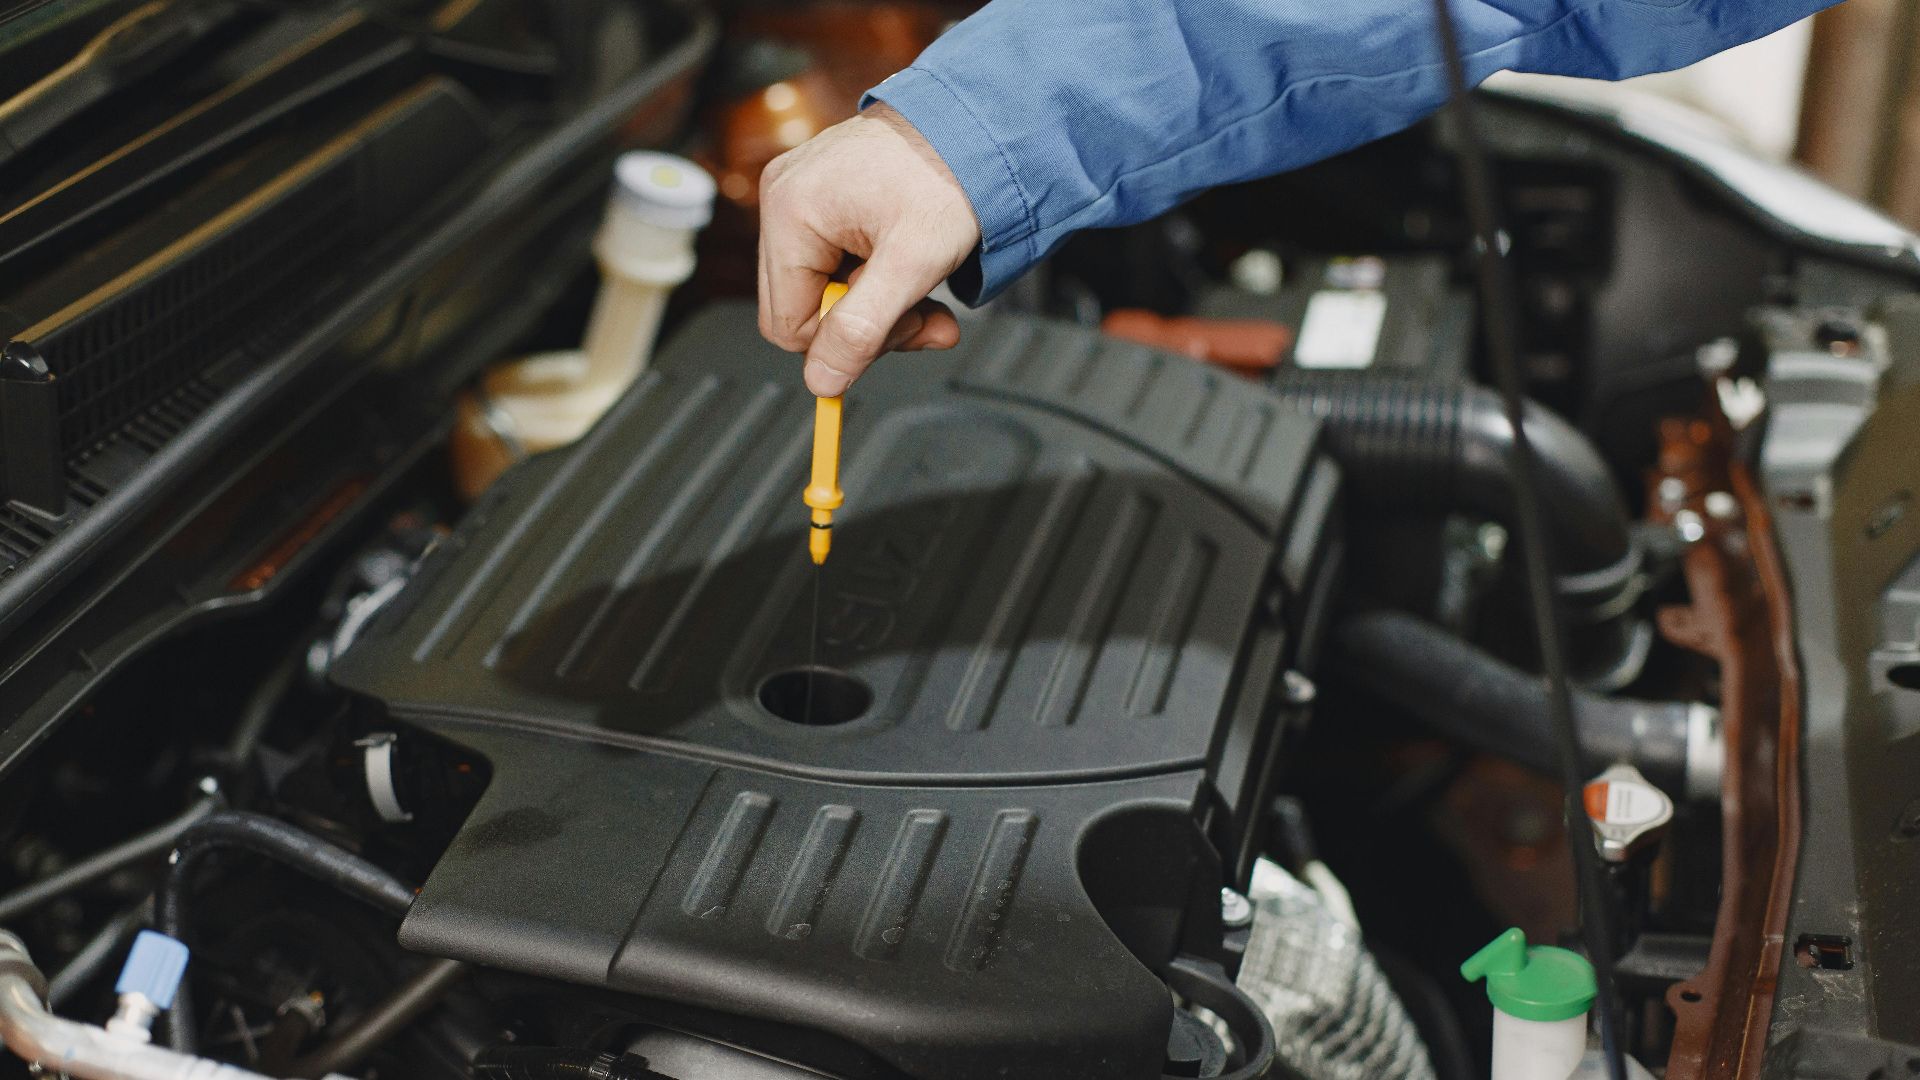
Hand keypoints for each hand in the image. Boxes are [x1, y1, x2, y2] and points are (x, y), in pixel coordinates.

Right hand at [758, 102, 981, 395]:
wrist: (975, 124)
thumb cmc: (949, 175)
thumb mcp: (912, 265)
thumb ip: (863, 330)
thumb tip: (822, 381)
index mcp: (791, 212)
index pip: (789, 324)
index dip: (845, 342)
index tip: (902, 328)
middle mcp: (782, 198)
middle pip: (803, 308)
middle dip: (868, 323)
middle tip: (924, 313)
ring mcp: (798, 193)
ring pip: (822, 288)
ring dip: (879, 303)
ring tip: (924, 284)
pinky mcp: (819, 194)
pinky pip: (832, 260)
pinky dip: (875, 275)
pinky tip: (907, 261)